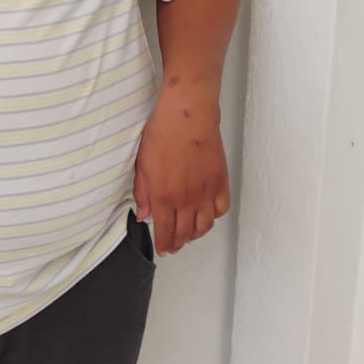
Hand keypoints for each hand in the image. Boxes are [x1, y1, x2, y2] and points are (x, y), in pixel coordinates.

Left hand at [133, 86, 230, 255]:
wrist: (187, 115)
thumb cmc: (163, 133)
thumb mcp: (142, 164)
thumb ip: (143, 193)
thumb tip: (144, 214)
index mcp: (164, 196)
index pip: (165, 231)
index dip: (165, 244)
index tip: (164, 249)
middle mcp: (187, 199)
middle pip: (185, 233)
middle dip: (178, 243)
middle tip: (174, 245)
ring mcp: (206, 192)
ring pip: (204, 226)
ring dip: (196, 234)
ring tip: (189, 234)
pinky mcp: (220, 181)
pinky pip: (221, 209)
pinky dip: (214, 216)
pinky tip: (206, 214)